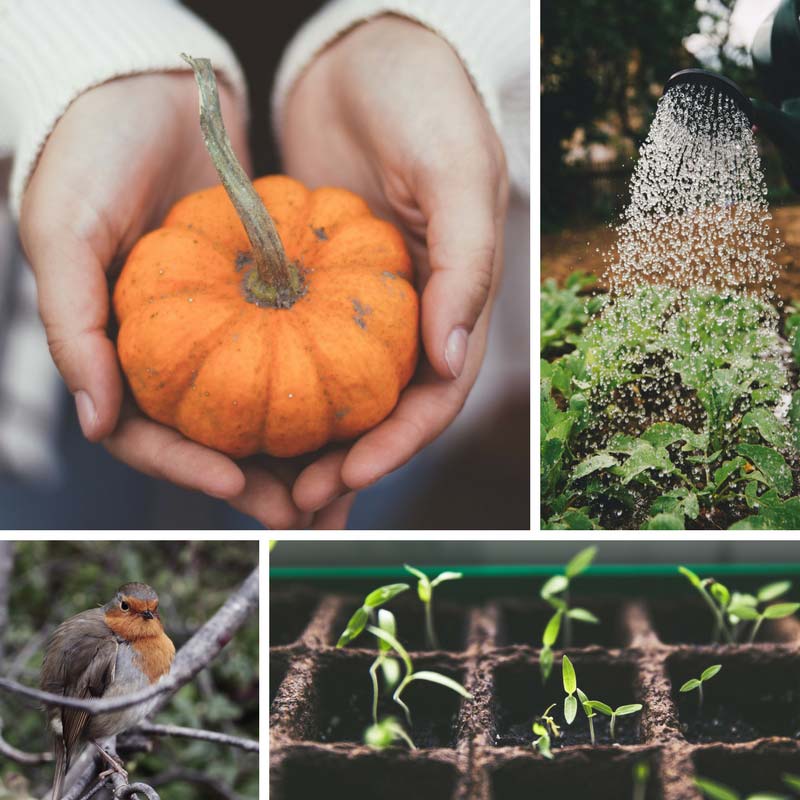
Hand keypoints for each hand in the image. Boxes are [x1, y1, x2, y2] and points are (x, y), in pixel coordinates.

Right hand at [19, 73, 332, 528]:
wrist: (149, 90)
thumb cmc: (89, 154)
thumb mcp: (63, 232)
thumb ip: (74, 328)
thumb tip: (96, 422)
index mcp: (119, 350)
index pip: (146, 434)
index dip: (187, 469)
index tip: (236, 487)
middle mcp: (173, 349)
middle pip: (212, 437)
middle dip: (255, 480)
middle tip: (302, 510)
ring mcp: (220, 328)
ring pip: (259, 407)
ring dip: (294, 451)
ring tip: (337, 481)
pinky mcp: (262, 301)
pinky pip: (293, 353)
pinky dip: (318, 386)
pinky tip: (352, 412)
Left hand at [280, 15, 508, 513]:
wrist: (365, 56)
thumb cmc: (423, 101)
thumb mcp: (457, 169)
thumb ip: (465, 263)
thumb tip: (449, 362)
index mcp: (458, 298)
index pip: (436, 393)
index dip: (399, 443)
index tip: (349, 476)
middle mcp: (414, 314)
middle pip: (386, 411)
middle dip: (350, 463)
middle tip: (299, 503)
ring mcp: (365, 305)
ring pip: (341, 394)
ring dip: (312, 446)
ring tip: (269, 490)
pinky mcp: (318, 288)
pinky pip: (297, 350)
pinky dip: (277, 392)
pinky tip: (242, 423)